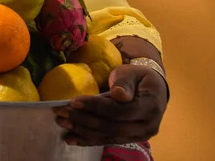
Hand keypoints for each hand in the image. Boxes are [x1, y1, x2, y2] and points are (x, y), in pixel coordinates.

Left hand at [53, 64, 167, 145]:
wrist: (153, 89)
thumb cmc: (138, 78)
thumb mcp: (132, 73)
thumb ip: (124, 82)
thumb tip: (118, 94)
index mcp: (149, 107)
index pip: (119, 111)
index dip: (95, 107)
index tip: (74, 101)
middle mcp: (146, 126)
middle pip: (111, 127)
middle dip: (83, 121)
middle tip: (62, 113)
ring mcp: (138, 136)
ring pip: (107, 136)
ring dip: (82, 131)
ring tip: (62, 123)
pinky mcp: (129, 139)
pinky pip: (107, 141)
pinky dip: (88, 140)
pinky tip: (72, 138)